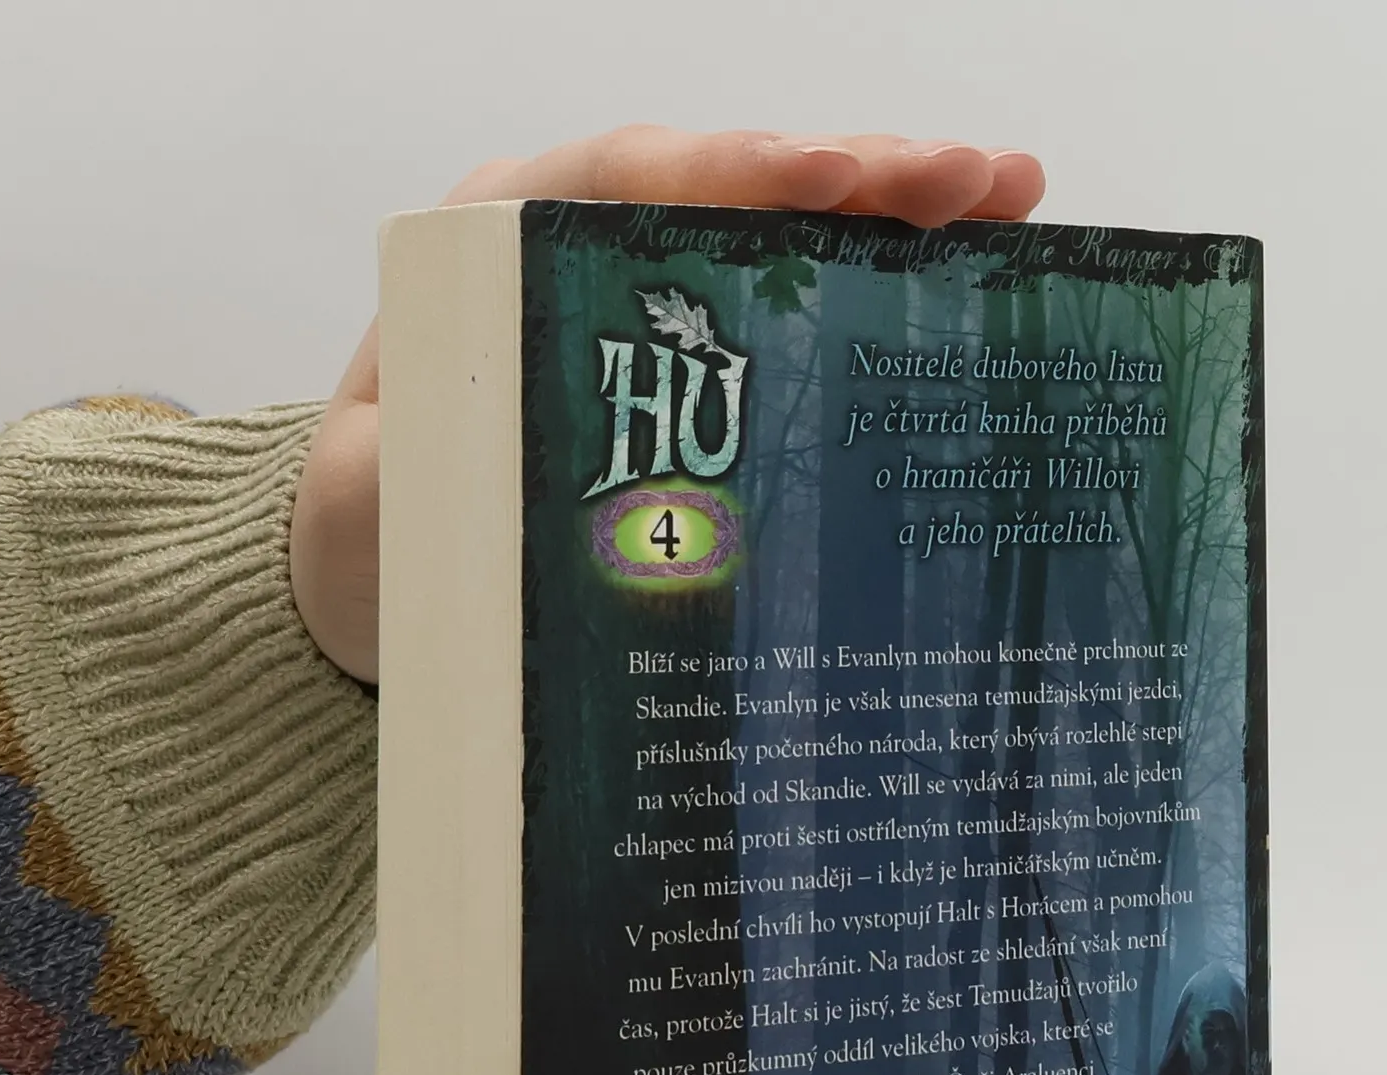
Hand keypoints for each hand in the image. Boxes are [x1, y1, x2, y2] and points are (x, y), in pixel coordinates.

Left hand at [290, 126, 1045, 682]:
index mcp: (501, 251)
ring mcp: (655, 313)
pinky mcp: (699, 376)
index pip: (627, 178)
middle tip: (974, 182)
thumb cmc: (374, 542)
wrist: (377, 590)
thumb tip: (525, 490)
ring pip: (782, 236)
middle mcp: (588, 257)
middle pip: (731, 187)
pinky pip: (797, 310)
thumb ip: (423, 476)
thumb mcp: (375, 506)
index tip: (822, 180)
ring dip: (897, 216)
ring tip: (1013, 201)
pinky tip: (971, 283)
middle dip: (856, 175)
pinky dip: (884, 292)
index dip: (731, 171)